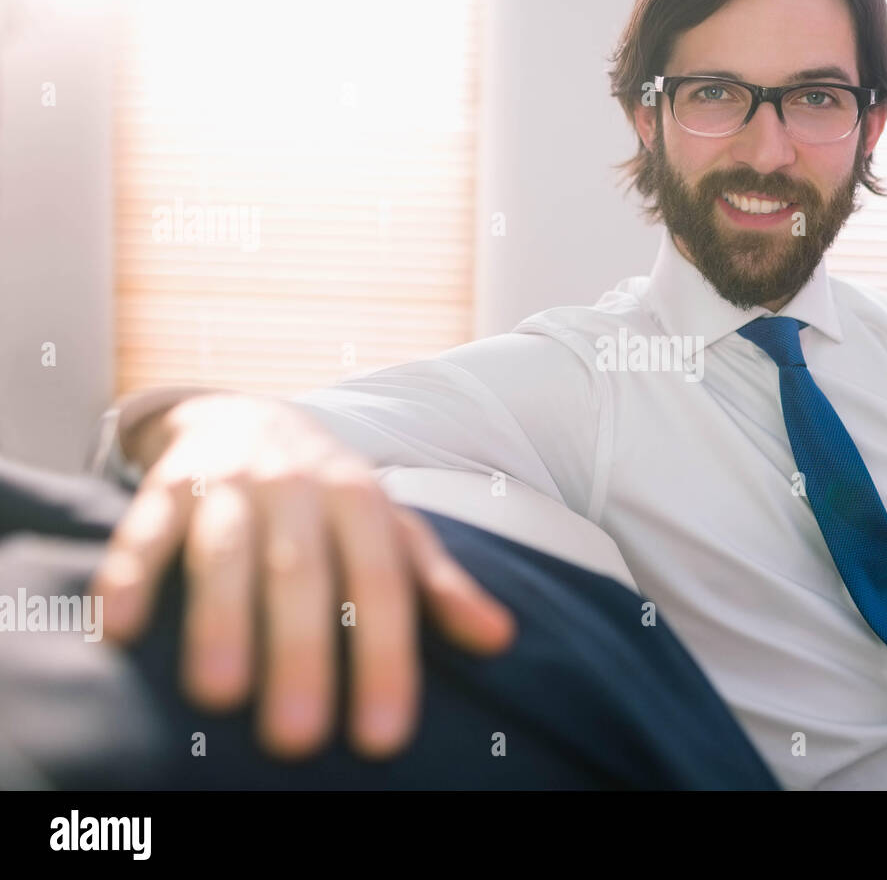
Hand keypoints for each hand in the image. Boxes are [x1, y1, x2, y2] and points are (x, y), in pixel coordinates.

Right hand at [90, 392, 515, 758]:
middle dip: (301, 653)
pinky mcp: (166, 485)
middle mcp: (298, 487)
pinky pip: (146, 527)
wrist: (250, 413)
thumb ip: (439, 584)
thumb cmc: (332, 497)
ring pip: (225, 550)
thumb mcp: (392, 530)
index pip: (380, 584)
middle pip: (302, 572)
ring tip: (219, 696)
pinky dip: (130, 575)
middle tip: (297, 738)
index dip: (383, 659)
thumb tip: (500, 639)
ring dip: (220, 619)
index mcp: (362, 501)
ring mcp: (229, 482)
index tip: (381, 738)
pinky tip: (121, 631)